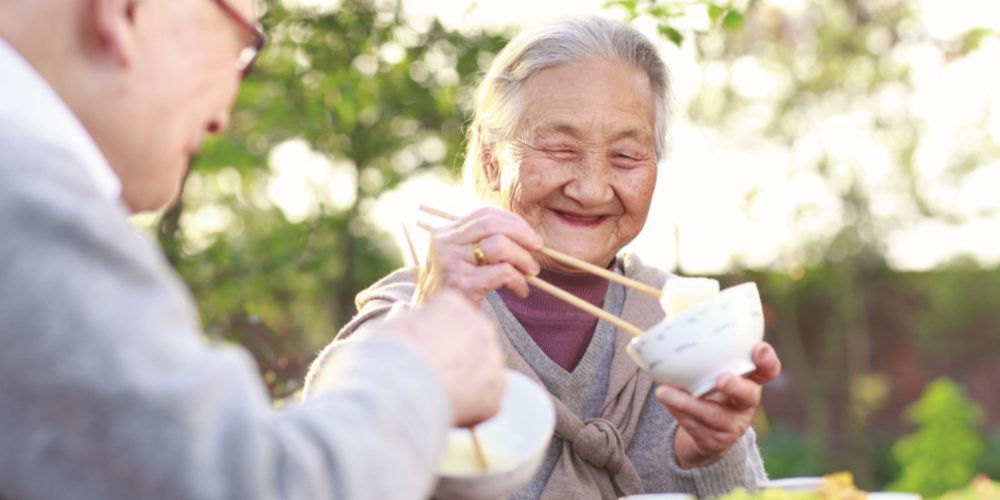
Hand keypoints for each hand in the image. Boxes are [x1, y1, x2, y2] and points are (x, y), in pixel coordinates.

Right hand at [385, 289, 506, 426]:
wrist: (401, 386)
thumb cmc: (388, 355)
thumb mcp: (392, 328)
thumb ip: (410, 326)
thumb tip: (411, 330)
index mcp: (452, 304)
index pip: (450, 317)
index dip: (435, 338)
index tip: (422, 353)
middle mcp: (479, 325)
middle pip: (471, 344)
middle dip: (456, 360)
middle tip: (431, 379)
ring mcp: (492, 358)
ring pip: (481, 373)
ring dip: (465, 385)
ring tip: (437, 397)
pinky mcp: (496, 390)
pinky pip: (486, 401)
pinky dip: (471, 410)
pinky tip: (448, 411)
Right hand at [415, 207, 542, 305]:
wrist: (435, 325)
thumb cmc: (454, 291)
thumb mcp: (461, 260)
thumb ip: (481, 243)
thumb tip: (523, 234)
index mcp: (444, 233)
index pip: (483, 214)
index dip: (512, 221)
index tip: (530, 235)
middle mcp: (443, 244)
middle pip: (491, 224)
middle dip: (521, 234)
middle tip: (537, 248)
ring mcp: (450, 263)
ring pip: (499, 245)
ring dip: (523, 258)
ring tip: (531, 272)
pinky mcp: (461, 284)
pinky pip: (502, 272)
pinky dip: (518, 280)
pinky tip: (520, 290)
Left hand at [655, 342, 781, 467]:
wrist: (701, 435)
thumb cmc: (704, 390)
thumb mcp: (709, 370)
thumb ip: (700, 351)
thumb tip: (669, 322)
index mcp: (749, 380)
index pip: (767, 370)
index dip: (767, 361)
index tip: (759, 349)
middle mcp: (746, 403)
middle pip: (749, 395)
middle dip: (736, 386)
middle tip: (721, 379)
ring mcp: (732, 425)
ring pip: (713, 415)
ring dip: (688, 403)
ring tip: (664, 392)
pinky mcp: (715, 441)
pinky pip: (695, 428)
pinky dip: (677, 412)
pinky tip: (665, 400)